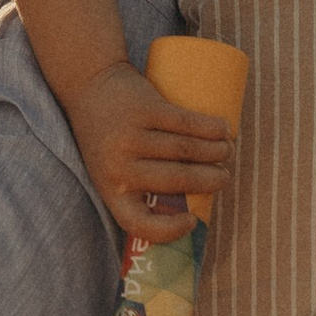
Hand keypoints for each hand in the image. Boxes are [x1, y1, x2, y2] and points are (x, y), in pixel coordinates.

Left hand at [65, 58, 235, 239]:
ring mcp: (131, 136)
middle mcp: (119, 166)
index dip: (169, 230)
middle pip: (178, 180)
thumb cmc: (107, 137)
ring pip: (186, 149)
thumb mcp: (110, 170)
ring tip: (227, 152)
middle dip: (211, 180)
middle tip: (224, 177)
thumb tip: (189, 210)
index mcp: (110, 189)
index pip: (137, 223)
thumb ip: (139, 190)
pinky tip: (225, 130)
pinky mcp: (144, 108)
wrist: (88, 86)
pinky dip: (212, 128)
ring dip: (216, 152)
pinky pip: (186, 122)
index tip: (192, 220)